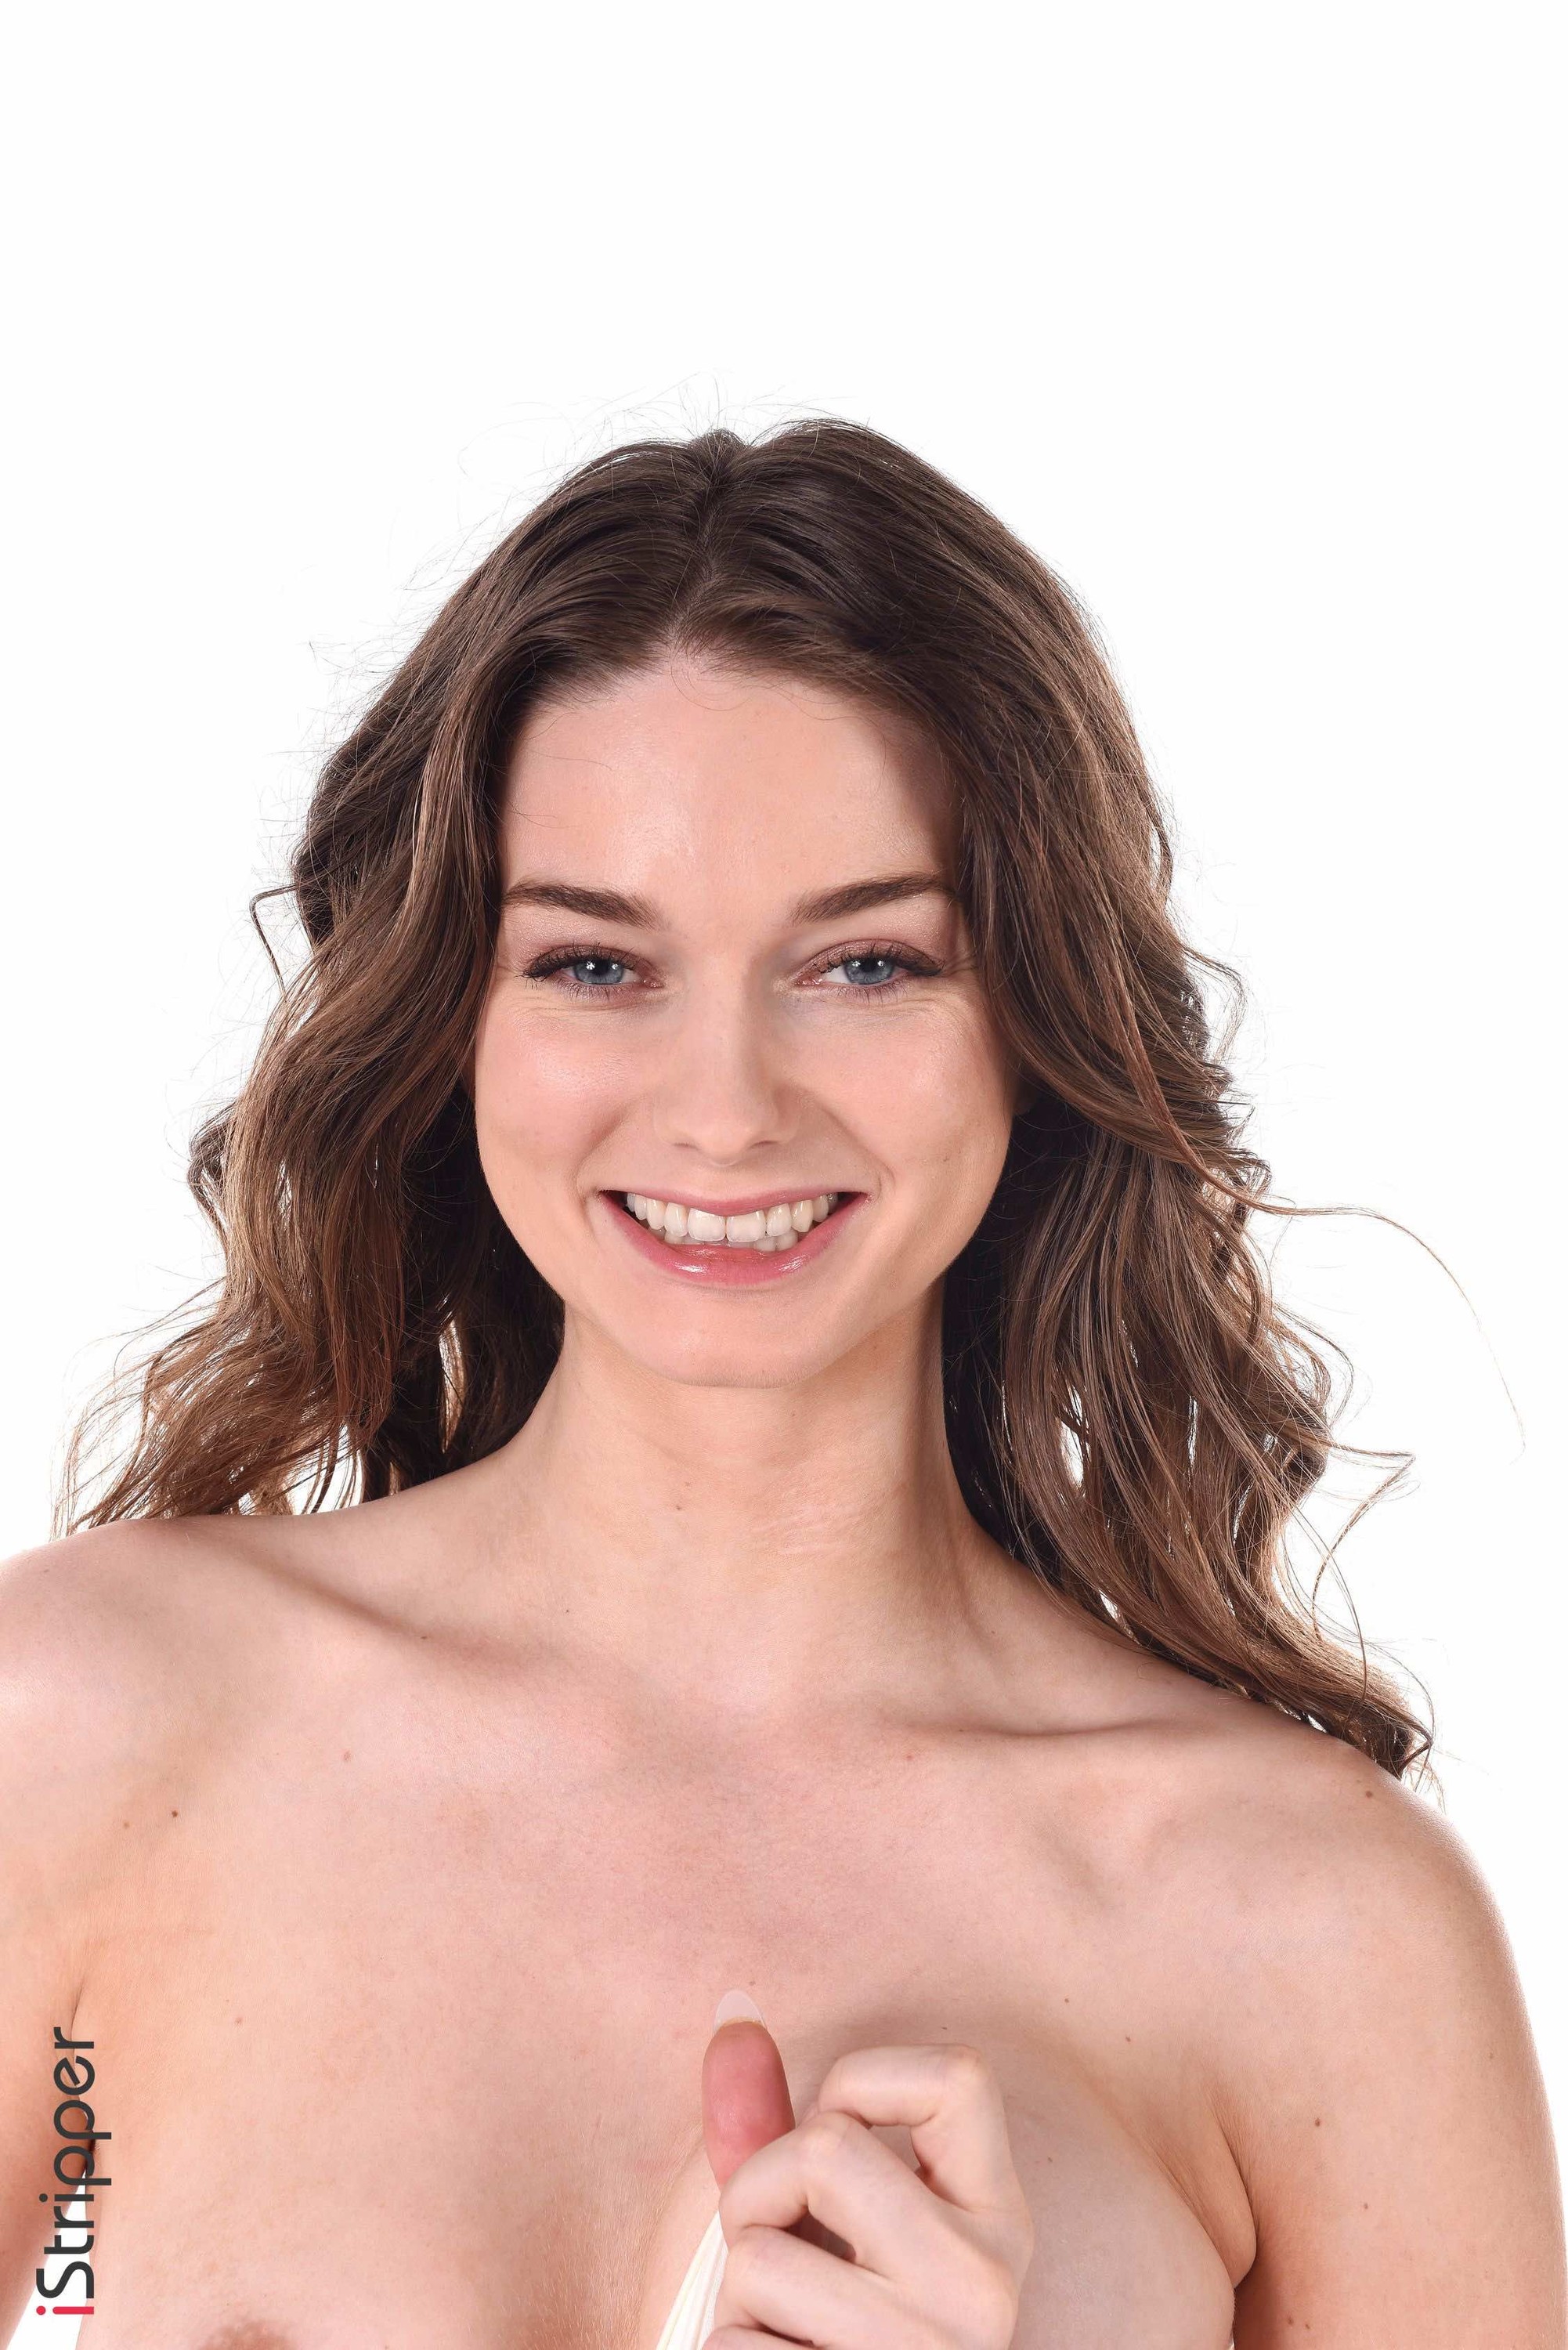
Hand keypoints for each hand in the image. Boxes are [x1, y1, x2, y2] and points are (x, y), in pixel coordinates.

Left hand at [701, 2009, 1033, 2346]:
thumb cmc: (829, 2324)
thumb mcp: (821, 2220)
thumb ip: (774, 2122)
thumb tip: (730, 2015)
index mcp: (997, 2218)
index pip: (960, 2075)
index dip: (864, 2081)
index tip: (839, 2138)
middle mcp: (987, 2285)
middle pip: (828, 2147)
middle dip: (758, 2192)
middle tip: (779, 2254)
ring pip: (763, 2256)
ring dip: (739, 2295)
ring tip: (784, 2331)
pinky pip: (736, 2349)